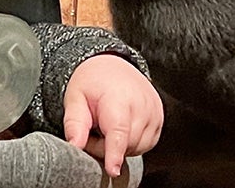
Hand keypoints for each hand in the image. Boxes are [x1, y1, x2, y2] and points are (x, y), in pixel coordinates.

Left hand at [62, 54, 162, 177]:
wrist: (112, 65)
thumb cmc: (93, 82)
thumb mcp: (75, 97)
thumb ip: (74, 123)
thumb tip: (74, 146)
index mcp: (118, 99)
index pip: (119, 132)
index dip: (115, 153)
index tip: (112, 169)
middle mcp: (141, 106)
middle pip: (125, 145)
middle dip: (104, 146)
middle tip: (92, 128)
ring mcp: (154, 113)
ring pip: (137, 147)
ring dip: (120, 145)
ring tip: (107, 125)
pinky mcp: (159, 120)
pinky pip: (146, 144)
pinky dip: (132, 142)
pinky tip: (122, 127)